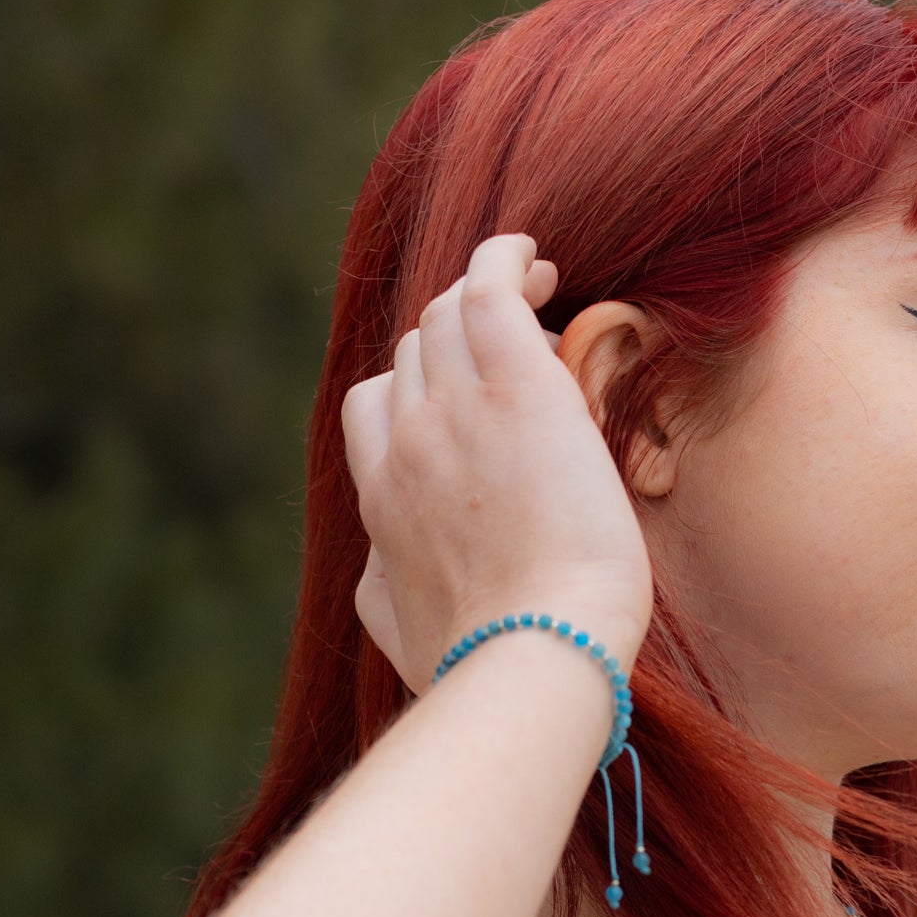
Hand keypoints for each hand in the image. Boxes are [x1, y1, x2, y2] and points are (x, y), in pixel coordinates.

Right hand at [342, 235, 654, 696]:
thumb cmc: (485, 659)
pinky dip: (506, 258)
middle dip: (462, 341)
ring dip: (488, 293)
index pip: (375, 407)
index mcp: (382, 497)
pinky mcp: (515, 387)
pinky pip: (490, 287)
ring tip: (541, 288)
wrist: (535, 652)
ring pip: (448, 315)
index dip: (419, 387)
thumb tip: (382, 564)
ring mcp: (455, 409)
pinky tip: (535, 257)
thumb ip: (385, 586)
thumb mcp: (400, 631)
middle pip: (414, 353)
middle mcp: (407, 442)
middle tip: (526, 342)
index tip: (470, 392)